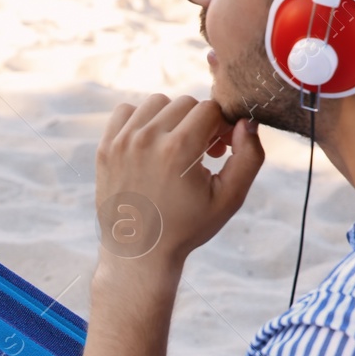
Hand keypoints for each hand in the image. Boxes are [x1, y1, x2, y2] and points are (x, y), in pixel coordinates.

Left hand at [95, 96, 263, 266]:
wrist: (140, 252)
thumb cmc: (187, 227)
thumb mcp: (229, 198)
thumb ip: (249, 157)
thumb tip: (246, 122)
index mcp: (178, 149)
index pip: (210, 109)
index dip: (221, 127)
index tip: (218, 150)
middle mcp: (146, 139)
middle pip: (185, 103)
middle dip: (199, 123)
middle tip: (200, 154)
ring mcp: (121, 142)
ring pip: (157, 103)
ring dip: (171, 119)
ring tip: (176, 149)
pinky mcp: (105, 147)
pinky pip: (126, 111)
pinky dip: (141, 121)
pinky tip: (151, 145)